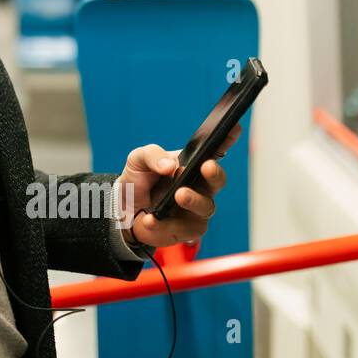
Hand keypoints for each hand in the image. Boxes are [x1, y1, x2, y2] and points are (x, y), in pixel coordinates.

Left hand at [116, 125, 239, 248]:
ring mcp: (197, 209)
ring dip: (194, 200)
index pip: (213, 150)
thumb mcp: (138, 160)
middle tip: (206, 167)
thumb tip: (170, 166)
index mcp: (191, 164)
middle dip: (215, 173)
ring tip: (180, 195)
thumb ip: (152, 155)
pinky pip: (182, 228)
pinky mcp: (188, 230)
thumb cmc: (138, 180)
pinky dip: (164, 224)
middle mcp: (200, 186)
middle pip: (217, 179)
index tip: (233, 128)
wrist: (123, 210)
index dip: (226, 139)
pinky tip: (151, 220)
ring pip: (206, 206)